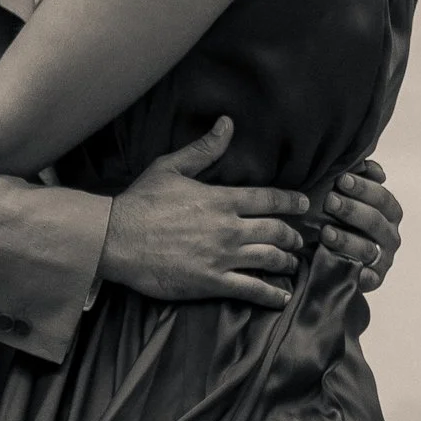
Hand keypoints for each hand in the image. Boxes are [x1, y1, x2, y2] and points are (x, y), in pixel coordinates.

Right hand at [100, 122, 310, 309]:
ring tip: (291, 264)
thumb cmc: (141, 202)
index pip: (268, 199)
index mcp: (222, 200)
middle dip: (292, 235)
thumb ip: (204, 149)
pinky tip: (283, 296)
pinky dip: (272, 294)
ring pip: (270, 259)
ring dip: (286, 261)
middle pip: (276, 231)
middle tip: (298, 239)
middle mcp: (229, 229)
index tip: (304, 204)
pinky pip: (251, 289)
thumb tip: (227, 124)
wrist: (117, 239)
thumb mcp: (171, 167)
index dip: (291, 201)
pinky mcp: (212, 282)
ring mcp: (222, 257)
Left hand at [319, 155, 401, 293]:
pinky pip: (368, 279)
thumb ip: (361, 178)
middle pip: (376, 222)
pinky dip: (358, 274)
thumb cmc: (343, 219)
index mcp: (389, 213)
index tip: (342, 180)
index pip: (383, 198)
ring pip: (367, 249)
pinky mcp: (373, 280)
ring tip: (325, 232)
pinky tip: (341, 265)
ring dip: (346, 240)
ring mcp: (382, 259)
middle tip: (329, 201)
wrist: (333, 256)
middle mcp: (390, 236)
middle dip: (352, 210)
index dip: (364, 188)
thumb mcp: (349, 196)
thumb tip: (369, 166)